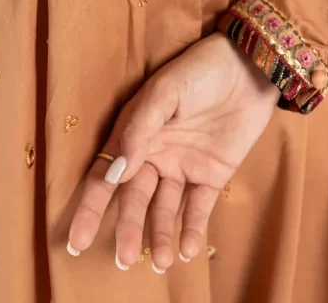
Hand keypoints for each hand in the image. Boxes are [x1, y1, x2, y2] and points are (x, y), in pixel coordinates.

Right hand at [68, 33, 278, 271]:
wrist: (249, 65)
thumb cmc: (199, 70)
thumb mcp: (164, 92)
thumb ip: (138, 131)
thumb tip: (114, 173)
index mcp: (135, 132)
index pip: (107, 175)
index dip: (91, 207)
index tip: (78, 241)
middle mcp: (155, 153)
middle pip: (135, 199)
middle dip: (128, 229)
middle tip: (125, 259)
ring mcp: (183, 165)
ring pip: (164, 209)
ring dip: (160, 235)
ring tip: (162, 261)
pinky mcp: (212, 174)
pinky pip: (198, 208)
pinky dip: (192, 229)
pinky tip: (187, 249)